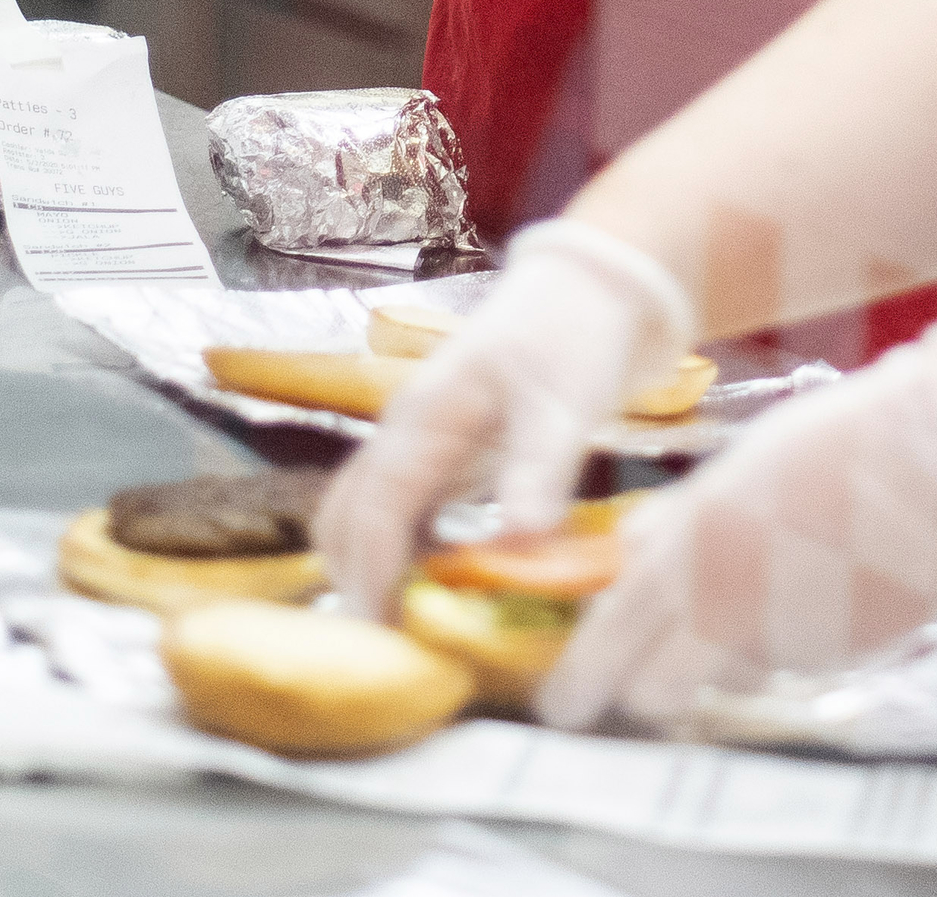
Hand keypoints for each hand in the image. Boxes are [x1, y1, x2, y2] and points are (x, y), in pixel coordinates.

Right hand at [315, 218, 696, 612]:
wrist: (590, 287)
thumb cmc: (576, 338)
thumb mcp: (566, 404)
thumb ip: (540, 469)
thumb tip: (517, 540)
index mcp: (426, 417)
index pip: (375, 507)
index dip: (371, 574)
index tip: (380, 636)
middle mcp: (407, 430)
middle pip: (346, 514)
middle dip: (353, 578)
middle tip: (387, 648)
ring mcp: (419, 439)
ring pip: (365, 512)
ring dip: (370, 566)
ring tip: (405, 629)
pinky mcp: (441, 451)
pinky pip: (398, 509)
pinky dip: (398, 551)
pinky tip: (433, 588)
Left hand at [537, 322, 936, 729]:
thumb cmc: (836, 442)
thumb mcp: (740, 468)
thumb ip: (681, 520)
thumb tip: (632, 551)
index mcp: (694, 547)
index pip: (615, 634)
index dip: (581, 678)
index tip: (559, 708)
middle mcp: (732, 603)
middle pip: (658, 691)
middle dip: (651, 686)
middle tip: (656, 674)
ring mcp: (789, 638)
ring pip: (733, 676)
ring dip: (734, 655)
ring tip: (774, 589)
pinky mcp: (843, 656)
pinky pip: (797, 663)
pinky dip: (796, 641)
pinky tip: (826, 585)